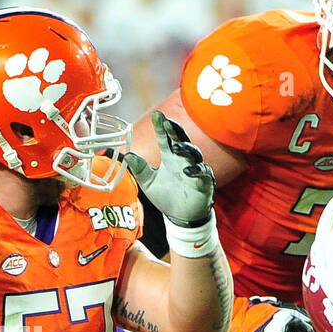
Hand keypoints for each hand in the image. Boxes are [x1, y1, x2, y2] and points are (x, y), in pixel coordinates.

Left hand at [125, 111, 215, 227]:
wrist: (180, 216)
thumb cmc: (166, 196)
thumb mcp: (149, 182)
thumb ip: (140, 169)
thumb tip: (127, 155)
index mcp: (169, 157)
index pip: (166, 138)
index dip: (162, 127)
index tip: (157, 115)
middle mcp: (182, 160)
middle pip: (181, 140)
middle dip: (175, 130)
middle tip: (167, 122)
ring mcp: (195, 169)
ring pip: (193, 153)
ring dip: (185, 148)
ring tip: (176, 147)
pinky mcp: (204, 182)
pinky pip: (203, 172)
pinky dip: (196, 170)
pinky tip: (187, 170)